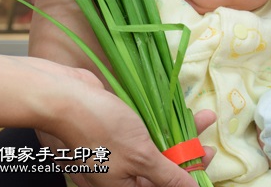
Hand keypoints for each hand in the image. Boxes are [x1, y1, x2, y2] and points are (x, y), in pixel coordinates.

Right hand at [34, 66, 215, 186]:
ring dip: (179, 133)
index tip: (207, 159)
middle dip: (187, 152)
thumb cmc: (99, 128)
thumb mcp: (140, 156)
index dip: (188, 176)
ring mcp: (114, 150)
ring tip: (202, 117)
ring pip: (154, 146)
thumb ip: (167, 176)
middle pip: (159, 168)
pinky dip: (161, 123)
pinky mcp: (113, 129)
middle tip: (208, 139)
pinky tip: (177, 113)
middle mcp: (117, 173)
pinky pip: (143, 131)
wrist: (62, 95)